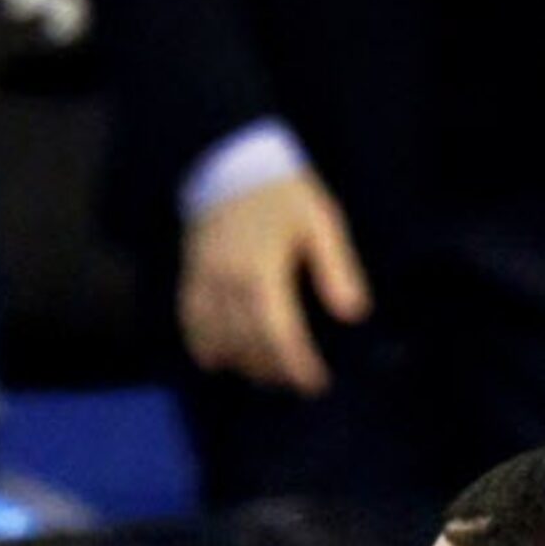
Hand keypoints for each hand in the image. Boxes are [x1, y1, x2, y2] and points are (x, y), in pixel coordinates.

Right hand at [178, 168, 370, 395]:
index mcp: (263, 270)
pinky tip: (220, 360)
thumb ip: (336, 269)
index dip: (297, 364)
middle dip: (273, 370)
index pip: (280, 333)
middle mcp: (229, 282)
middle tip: (295, 381)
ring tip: (266, 374)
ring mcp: (204, 282)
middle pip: (248, 345)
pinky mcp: (190, 278)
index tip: (315, 383)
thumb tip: (354, 313)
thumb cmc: (282, 193)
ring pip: (217, 340)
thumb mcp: (320, 222)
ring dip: (242, 364)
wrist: (230, 162)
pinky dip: (205, 348)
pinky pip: (191, 324)